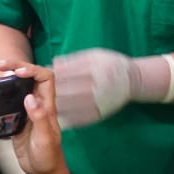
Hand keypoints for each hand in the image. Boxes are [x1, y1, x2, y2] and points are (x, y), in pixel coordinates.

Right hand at [0, 61, 64, 173]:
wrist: (42, 171)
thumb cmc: (48, 156)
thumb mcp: (45, 139)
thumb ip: (39, 118)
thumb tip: (29, 98)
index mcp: (47, 106)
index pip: (45, 78)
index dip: (32, 70)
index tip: (17, 72)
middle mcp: (38, 104)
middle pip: (30, 77)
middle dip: (16, 66)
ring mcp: (26, 111)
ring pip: (18, 88)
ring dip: (7, 79)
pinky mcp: (16, 119)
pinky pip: (9, 102)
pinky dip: (0, 96)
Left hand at [52, 48, 170, 127]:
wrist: (133, 80)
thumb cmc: (111, 64)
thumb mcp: (95, 55)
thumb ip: (74, 60)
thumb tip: (53, 64)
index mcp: (95, 68)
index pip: (66, 72)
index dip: (51, 75)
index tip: (41, 76)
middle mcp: (97, 85)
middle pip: (66, 90)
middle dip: (50, 90)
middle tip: (39, 91)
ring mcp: (99, 101)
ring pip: (71, 105)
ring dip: (55, 105)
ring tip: (46, 103)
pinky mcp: (101, 114)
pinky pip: (80, 118)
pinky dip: (67, 118)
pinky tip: (58, 116)